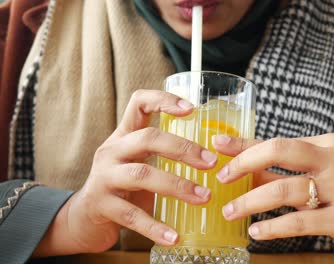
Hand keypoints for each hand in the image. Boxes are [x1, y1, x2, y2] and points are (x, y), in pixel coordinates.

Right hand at [35, 90, 216, 255]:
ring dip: (177, 186)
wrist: (83, 219)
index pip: (138, 103)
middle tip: (210, 162)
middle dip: (183, 149)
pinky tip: (174, 236)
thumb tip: (210, 156)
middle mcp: (111, 151)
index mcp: (123, 136)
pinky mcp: (101, 205)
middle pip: (147, 139)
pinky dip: (155, 226)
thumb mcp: (136, 162)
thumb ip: (161, 154)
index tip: (191, 109)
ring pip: (142, 175)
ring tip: (203, 197)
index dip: (163, 100)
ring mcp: (103, 177)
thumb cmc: (121, 187)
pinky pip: (132, 215)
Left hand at [212, 134, 333, 263]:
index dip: (245, 145)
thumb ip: (275, 169)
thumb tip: (233, 162)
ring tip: (230, 211)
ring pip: (286, 189)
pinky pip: (299, 222)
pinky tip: (255, 231)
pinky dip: (272, 227)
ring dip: (251, 201)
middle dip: (245, 162)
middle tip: (222, 177)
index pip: (278, 142)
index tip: (218, 145)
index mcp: (329, 143)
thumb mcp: (310, 176)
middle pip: (282, 151)